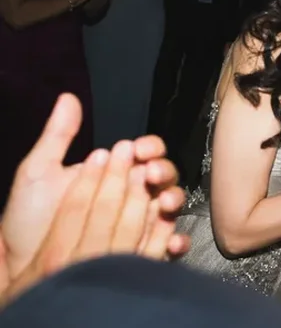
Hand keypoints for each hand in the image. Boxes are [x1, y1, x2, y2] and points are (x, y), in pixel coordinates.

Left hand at [0, 94, 187, 288]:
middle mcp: (134, 194)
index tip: (138, 148)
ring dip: (173, 200)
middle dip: (164, 170)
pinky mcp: (144, 251)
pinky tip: (170, 241)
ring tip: (163, 204)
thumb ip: (57, 135)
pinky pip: (169, 245)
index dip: (149, 146)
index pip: (146, 151)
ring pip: (172, 206)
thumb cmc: (31, 219)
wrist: (21, 265)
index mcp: (116, 172)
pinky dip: (176, 242)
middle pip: (165, 175)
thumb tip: (67, 98)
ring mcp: (141, 222)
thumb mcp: (39, 173)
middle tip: (150, 173)